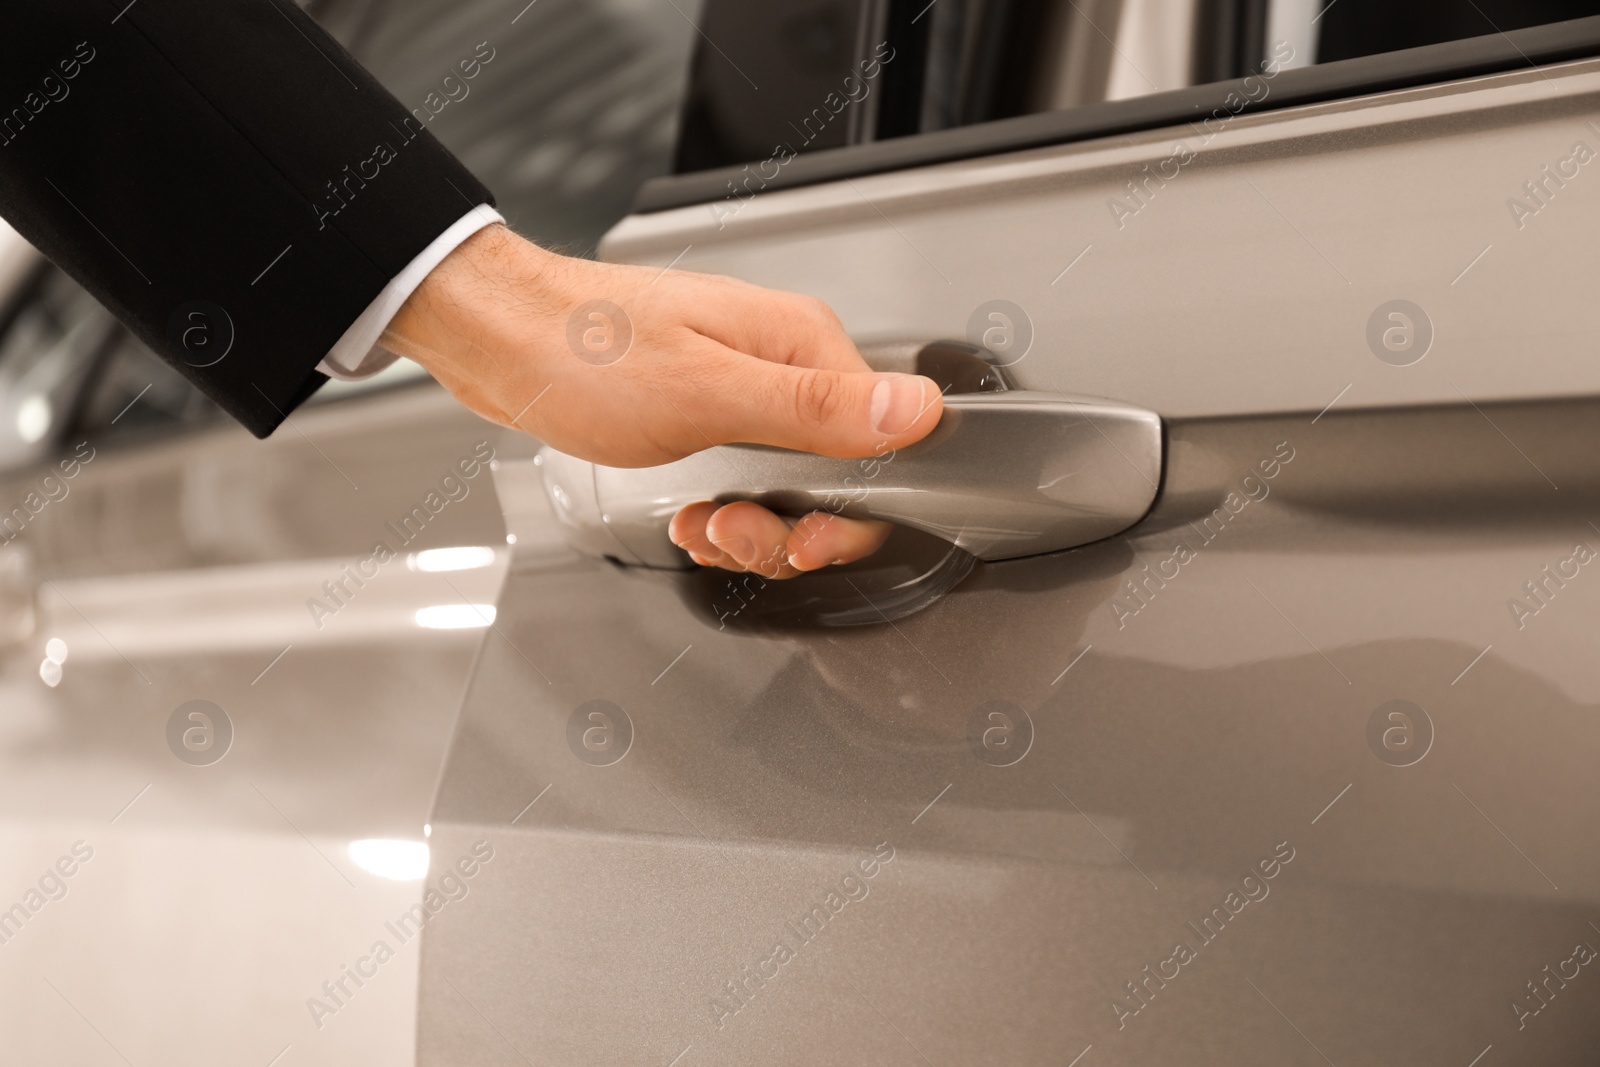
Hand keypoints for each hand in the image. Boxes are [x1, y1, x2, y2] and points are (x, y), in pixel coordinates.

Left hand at [383, 223, 942, 576]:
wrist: (497, 337)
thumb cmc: (580, 353)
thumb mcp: (705, 394)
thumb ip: (816, 411)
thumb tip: (918, 411)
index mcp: (800, 344)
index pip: (881, 445)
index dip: (847, 513)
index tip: (800, 540)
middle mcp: (784, 361)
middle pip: (838, 477)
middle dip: (786, 527)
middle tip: (729, 534)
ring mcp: (747, 386)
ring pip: (790, 488)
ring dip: (750, 527)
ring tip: (701, 526)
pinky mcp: (712, 410)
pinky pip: (748, 480)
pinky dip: (724, 514)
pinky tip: (690, 518)